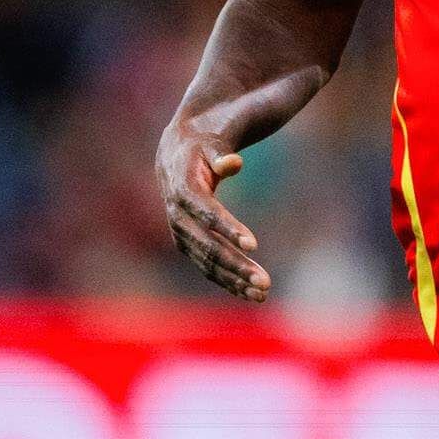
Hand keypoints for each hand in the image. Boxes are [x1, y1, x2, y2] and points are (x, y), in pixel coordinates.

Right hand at [158, 119, 270, 302]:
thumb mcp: (210, 145)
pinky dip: (228, 281)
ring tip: (263, 292)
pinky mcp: (187, 245)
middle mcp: (178, 217)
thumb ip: (221, 154)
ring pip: (208, 263)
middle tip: (265, 281)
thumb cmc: (200, 149)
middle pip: (209, 246)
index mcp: (183, 189)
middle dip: (237, 265)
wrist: (173, 159)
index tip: (253, 245)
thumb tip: (234, 163)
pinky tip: (250, 294)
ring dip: (235, 279)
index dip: (229, 228)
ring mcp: (181, 234)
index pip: (206, 212)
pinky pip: (207, 267)